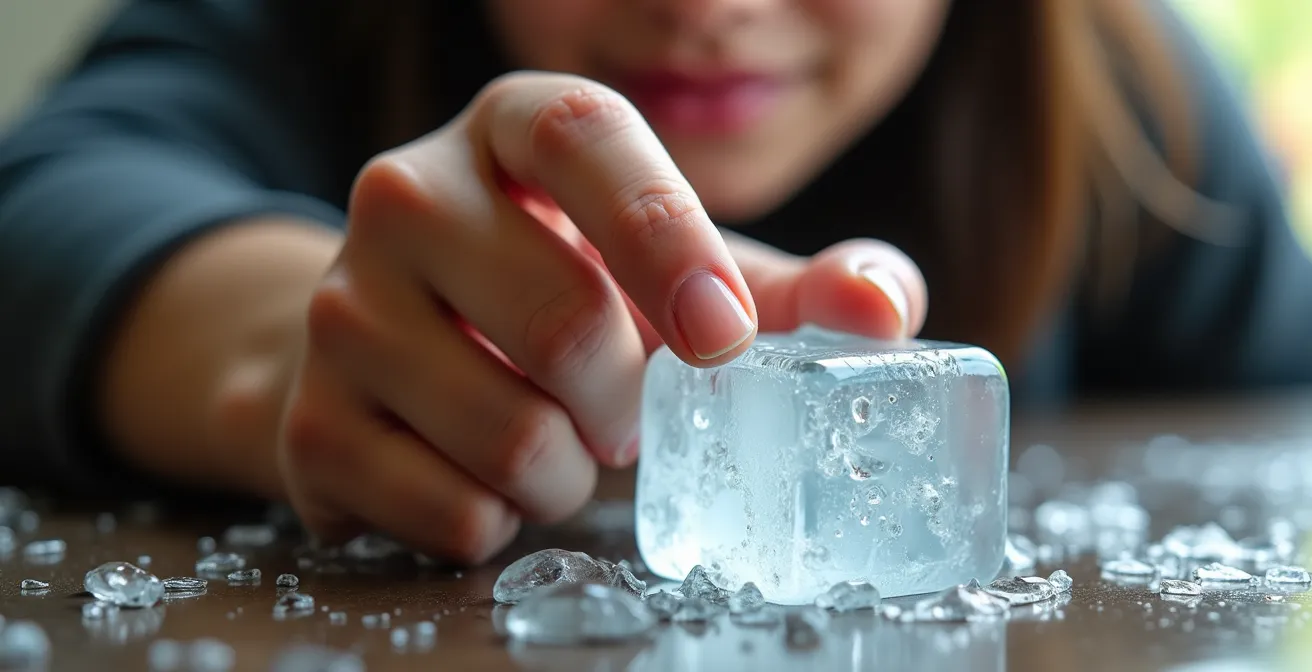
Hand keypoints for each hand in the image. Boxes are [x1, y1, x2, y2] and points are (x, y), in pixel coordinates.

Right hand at [277, 71, 926, 563]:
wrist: (399, 351)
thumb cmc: (566, 295)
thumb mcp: (677, 273)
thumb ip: (792, 290)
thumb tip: (882, 312)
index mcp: (512, 128)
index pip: (588, 142)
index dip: (666, 234)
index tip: (726, 335)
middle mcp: (406, 192)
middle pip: (565, 322)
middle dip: (630, 402)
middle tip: (622, 407)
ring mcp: (339, 306)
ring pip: (513, 436)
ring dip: (571, 473)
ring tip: (554, 440)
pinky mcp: (309, 420)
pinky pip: (453, 512)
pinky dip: (503, 521)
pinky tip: (485, 476)